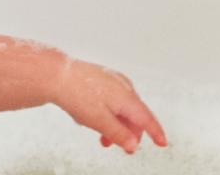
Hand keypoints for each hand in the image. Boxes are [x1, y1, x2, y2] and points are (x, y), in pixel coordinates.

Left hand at [52, 59, 167, 153]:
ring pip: (121, 108)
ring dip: (115, 124)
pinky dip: (108, 112)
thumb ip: (119, 135)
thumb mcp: (100, 122)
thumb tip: (133, 144)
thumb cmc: (76, 93)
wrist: (57, 75)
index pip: (147, 119)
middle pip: (134, 115)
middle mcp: (122, 85)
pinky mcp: (101, 77)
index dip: (156, 133)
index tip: (162, 142)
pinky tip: (93, 116)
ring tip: (101, 134)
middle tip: (119, 145)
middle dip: (128, 132)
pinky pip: (111, 99)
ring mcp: (111, 79)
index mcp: (127, 96)